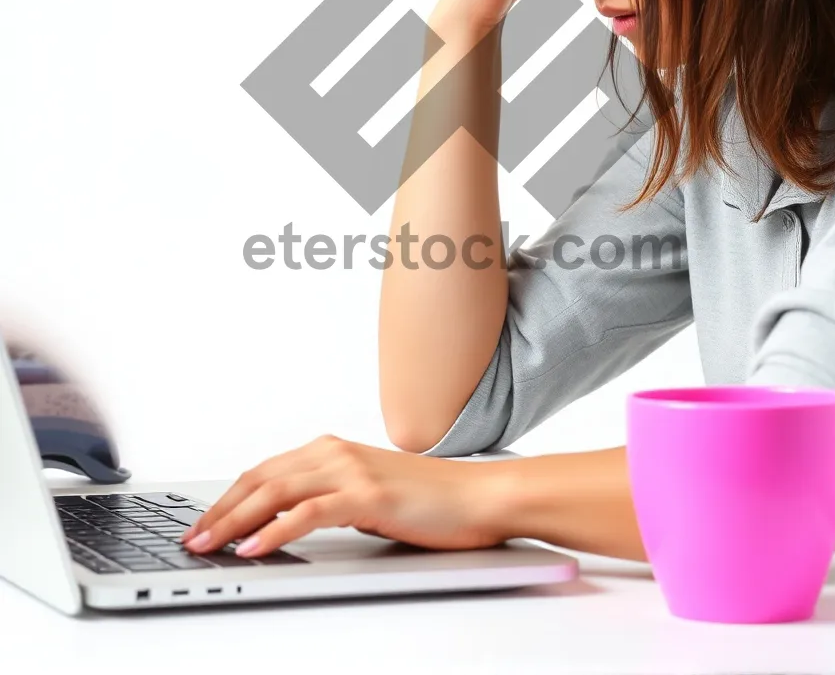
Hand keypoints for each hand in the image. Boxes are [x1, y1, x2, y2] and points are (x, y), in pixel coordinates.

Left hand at [181, 435, 504, 556]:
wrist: (479, 495)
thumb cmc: (431, 500)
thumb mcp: (370, 494)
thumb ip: (332, 499)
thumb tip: (291, 523)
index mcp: (334, 450)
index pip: (266, 472)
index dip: (229, 498)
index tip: (203, 523)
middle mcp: (336, 452)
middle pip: (261, 478)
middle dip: (220, 511)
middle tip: (192, 538)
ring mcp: (351, 471)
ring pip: (275, 492)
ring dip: (234, 521)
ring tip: (208, 545)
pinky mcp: (367, 495)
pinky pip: (308, 513)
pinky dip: (274, 531)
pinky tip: (254, 547)